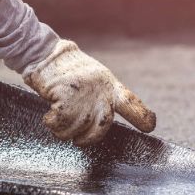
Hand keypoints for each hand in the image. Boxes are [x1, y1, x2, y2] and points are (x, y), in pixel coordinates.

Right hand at [22, 39, 155, 145]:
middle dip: (89, 138)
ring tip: (56, 123)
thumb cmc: (66, 71)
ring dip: (64, 131)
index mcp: (109, 84)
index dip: (141, 116)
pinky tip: (48, 117)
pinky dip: (52, 124)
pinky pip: (61, 122)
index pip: (130, 102)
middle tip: (78, 141)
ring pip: (78, 127)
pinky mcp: (66, 95)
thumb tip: (99, 122)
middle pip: (103, 125)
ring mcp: (84, 92)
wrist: (45, 54)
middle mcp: (100, 89)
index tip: (149, 126)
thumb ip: (100, 97)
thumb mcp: (91, 79)